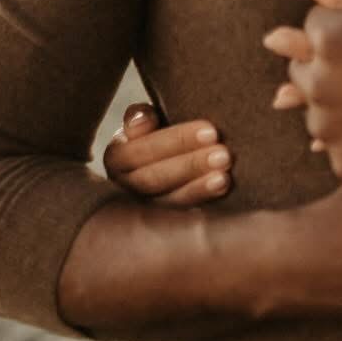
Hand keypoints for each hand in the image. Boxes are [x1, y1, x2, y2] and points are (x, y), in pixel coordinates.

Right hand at [103, 103, 232, 206]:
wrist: (166, 159)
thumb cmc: (159, 133)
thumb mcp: (146, 121)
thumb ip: (140, 117)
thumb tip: (143, 119)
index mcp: (116, 158)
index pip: (140, 150)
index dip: (176, 141)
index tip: (211, 131)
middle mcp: (125, 187)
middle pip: (153, 179)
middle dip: (190, 165)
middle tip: (224, 155)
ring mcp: (144, 209)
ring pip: (168, 203)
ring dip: (198, 189)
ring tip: (224, 177)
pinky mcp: (165, 223)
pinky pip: (183, 218)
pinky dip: (204, 203)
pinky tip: (224, 190)